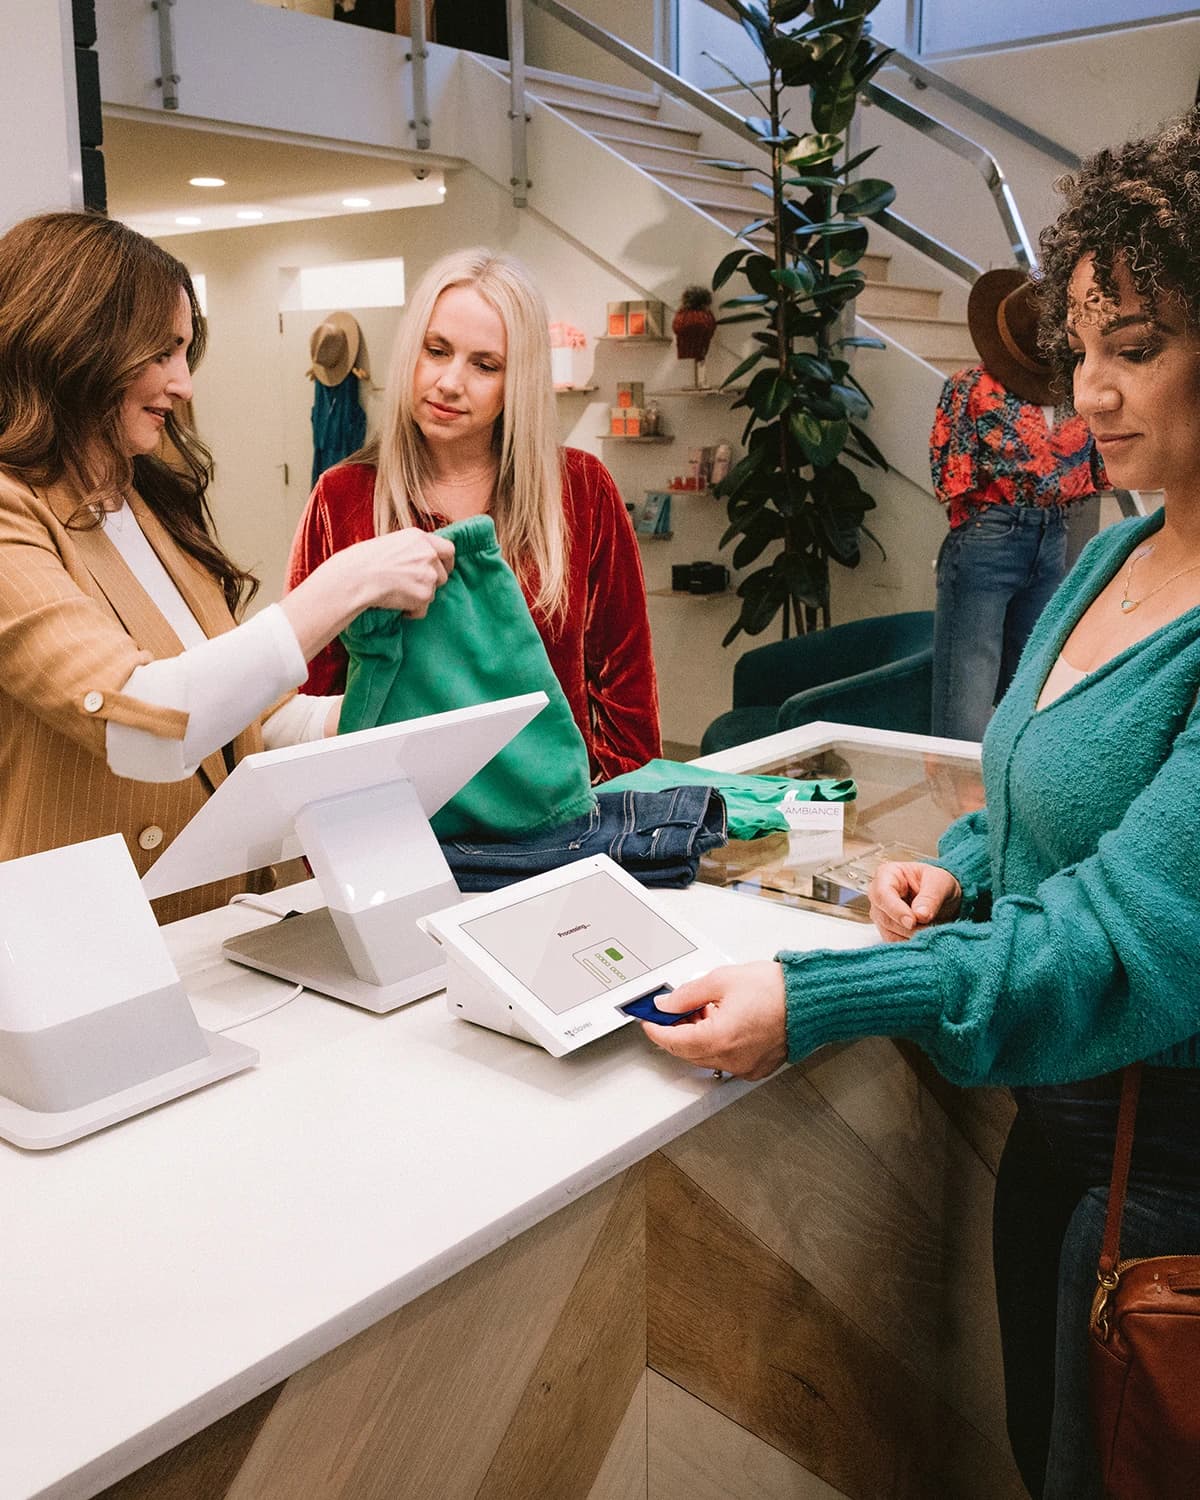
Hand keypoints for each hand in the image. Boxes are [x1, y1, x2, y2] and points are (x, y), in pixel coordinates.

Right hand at [343, 529, 454, 617]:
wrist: (355, 578)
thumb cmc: (363, 561)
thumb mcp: (391, 544)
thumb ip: (411, 550)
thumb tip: (422, 562)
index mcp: (419, 538)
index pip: (448, 549)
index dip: (446, 562)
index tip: (441, 570)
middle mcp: (428, 554)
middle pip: (443, 574)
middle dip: (432, 583)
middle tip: (415, 588)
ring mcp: (429, 575)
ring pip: (433, 592)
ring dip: (419, 597)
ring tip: (397, 595)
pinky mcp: (424, 595)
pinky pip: (422, 609)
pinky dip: (412, 612)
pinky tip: (396, 606)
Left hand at [640, 961, 786, 1079]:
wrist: (810, 999)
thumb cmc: (777, 990)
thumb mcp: (721, 980)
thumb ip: (687, 994)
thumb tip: (667, 1004)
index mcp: (718, 1039)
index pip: (673, 1041)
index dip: (656, 1029)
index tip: (648, 1020)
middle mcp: (731, 1059)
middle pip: (688, 1052)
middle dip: (678, 1030)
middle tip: (676, 1008)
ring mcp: (745, 1066)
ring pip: (706, 1057)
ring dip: (698, 1037)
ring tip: (706, 1009)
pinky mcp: (757, 1067)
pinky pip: (726, 1059)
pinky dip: (717, 1044)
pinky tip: (722, 1021)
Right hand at [867, 860, 960, 941]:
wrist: (944, 898)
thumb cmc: (938, 883)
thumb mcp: (940, 882)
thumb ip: (930, 897)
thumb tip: (920, 915)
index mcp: (887, 874)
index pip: (882, 894)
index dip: (895, 909)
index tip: (912, 921)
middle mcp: (879, 895)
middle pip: (884, 916)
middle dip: (908, 927)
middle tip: (930, 928)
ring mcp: (881, 914)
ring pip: (888, 932)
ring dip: (911, 936)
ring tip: (932, 931)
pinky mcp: (888, 931)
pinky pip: (894, 943)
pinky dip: (910, 944)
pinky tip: (924, 939)